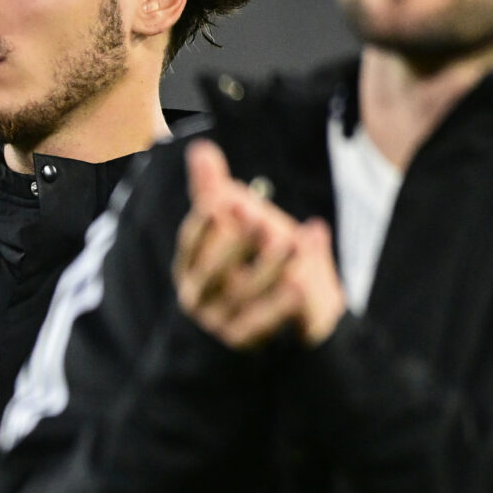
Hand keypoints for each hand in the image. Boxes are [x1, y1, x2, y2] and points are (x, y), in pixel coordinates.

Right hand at [174, 143, 344, 348]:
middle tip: (260, 218)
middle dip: (235, 245)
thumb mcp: (236, 228)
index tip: (221, 205)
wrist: (288, 326)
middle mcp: (200, 299)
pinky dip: (282, 304)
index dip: (204, 227)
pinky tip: (302, 283)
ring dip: (268, 268)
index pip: (190, 248)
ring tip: (293, 242)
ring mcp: (224, 323)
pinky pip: (265, 324)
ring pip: (242, 298)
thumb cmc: (252, 267)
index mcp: (192, 269)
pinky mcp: (252, 343)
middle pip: (212, 274)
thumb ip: (216, 191)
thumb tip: (199, 149)